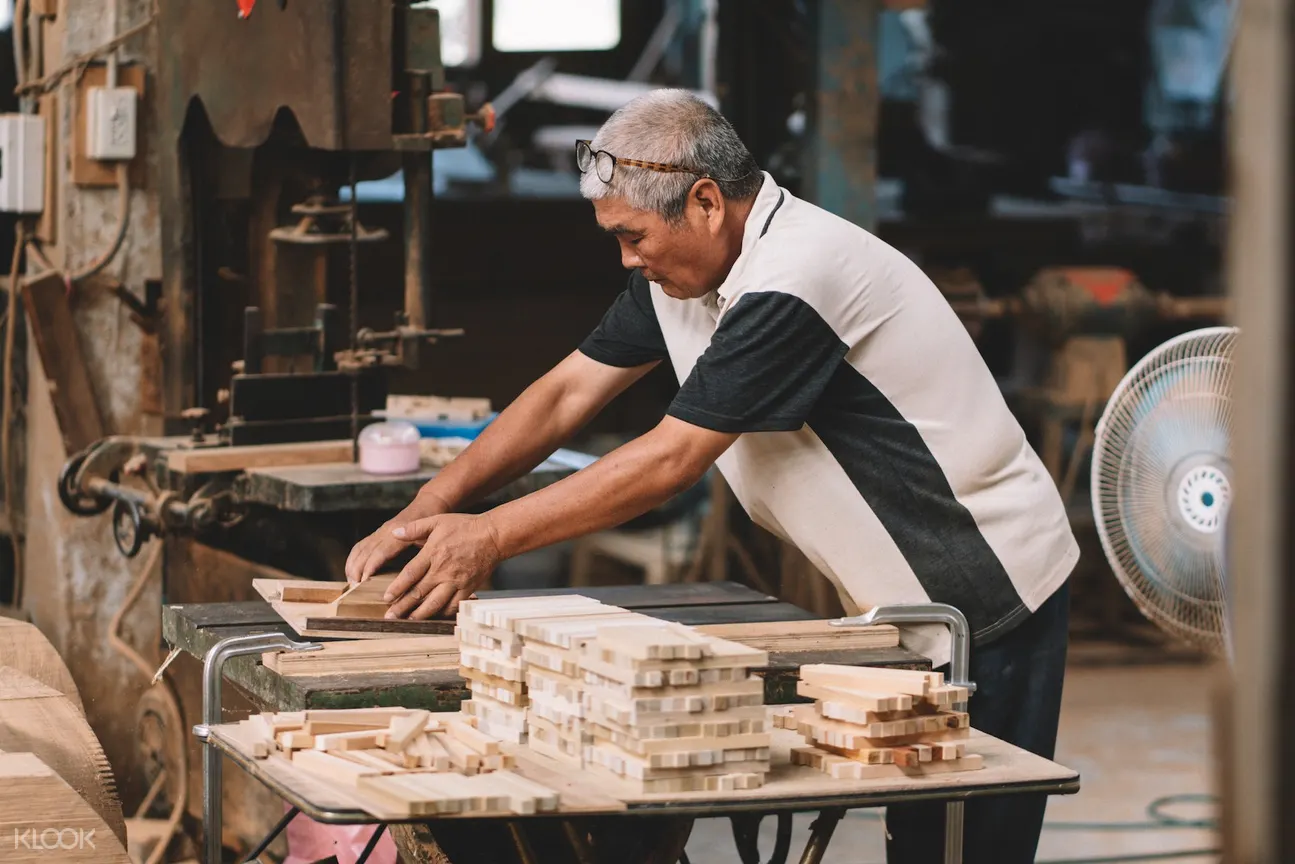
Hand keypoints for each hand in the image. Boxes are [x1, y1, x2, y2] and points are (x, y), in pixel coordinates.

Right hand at [344, 493, 450, 583]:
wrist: (428, 504)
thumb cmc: (433, 522)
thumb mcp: (432, 535)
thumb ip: (424, 549)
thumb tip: (418, 568)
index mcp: (399, 532)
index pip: (381, 551)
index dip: (371, 566)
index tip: (363, 580)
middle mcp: (386, 531)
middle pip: (366, 551)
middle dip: (357, 569)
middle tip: (354, 588)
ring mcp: (380, 531)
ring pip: (360, 548)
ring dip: (352, 565)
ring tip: (351, 583)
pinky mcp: (377, 534)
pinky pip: (360, 546)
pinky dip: (353, 559)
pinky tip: (351, 571)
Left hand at [382, 513, 502, 619]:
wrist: (494, 536)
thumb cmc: (466, 526)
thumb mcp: (438, 520)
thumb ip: (415, 528)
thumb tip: (395, 532)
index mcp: (433, 554)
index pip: (410, 575)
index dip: (396, 588)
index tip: (386, 598)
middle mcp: (443, 571)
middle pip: (418, 593)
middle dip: (402, 607)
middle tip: (390, 616)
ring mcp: (456, 581)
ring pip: (435, 603)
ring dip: (420, 614)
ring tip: (408, 621)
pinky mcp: (468, 588)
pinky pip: (454, 605)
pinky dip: (442, 613)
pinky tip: (434, 616)